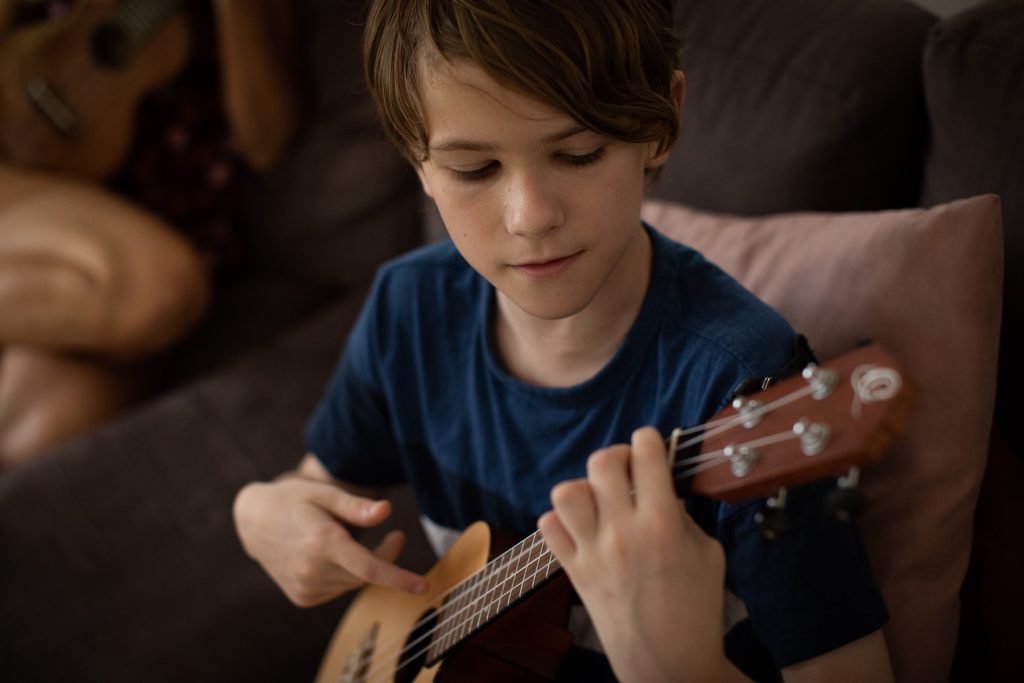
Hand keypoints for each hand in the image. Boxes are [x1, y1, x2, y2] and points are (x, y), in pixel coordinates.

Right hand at [233, 474, 426, 606]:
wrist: (254, 521)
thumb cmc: (295, 500)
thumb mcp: (325, 494)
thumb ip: (357, 507)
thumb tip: (387, 511)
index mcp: (321, 542)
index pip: (369, 568)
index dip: (399, 578)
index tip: (424, 585)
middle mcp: (312, 570)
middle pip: (367, 573)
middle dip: (387, 557)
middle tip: (397, 536)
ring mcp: (306, 588)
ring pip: (354, 583)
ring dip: (364, 566)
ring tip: (347, 540)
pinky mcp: (303, 598)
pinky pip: (340, 589)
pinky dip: (345, 575)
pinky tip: (329, 556)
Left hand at [538, 427, 744, 682]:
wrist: (670, 664)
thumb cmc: (698, 609)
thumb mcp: (708, 553)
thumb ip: (682, 514)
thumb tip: (660, 486)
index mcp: (662, 524)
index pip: (646, 454)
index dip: (650, 440)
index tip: (652, 445)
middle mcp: (622, 533)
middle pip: (601, 462)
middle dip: (617, 456)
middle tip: (628, 472)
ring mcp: (592, 552)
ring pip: (565, 492)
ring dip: (584, 487)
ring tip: (601, 500)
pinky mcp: (573, 571)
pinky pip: (548, 527)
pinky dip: (561, 519)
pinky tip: (583, 527)